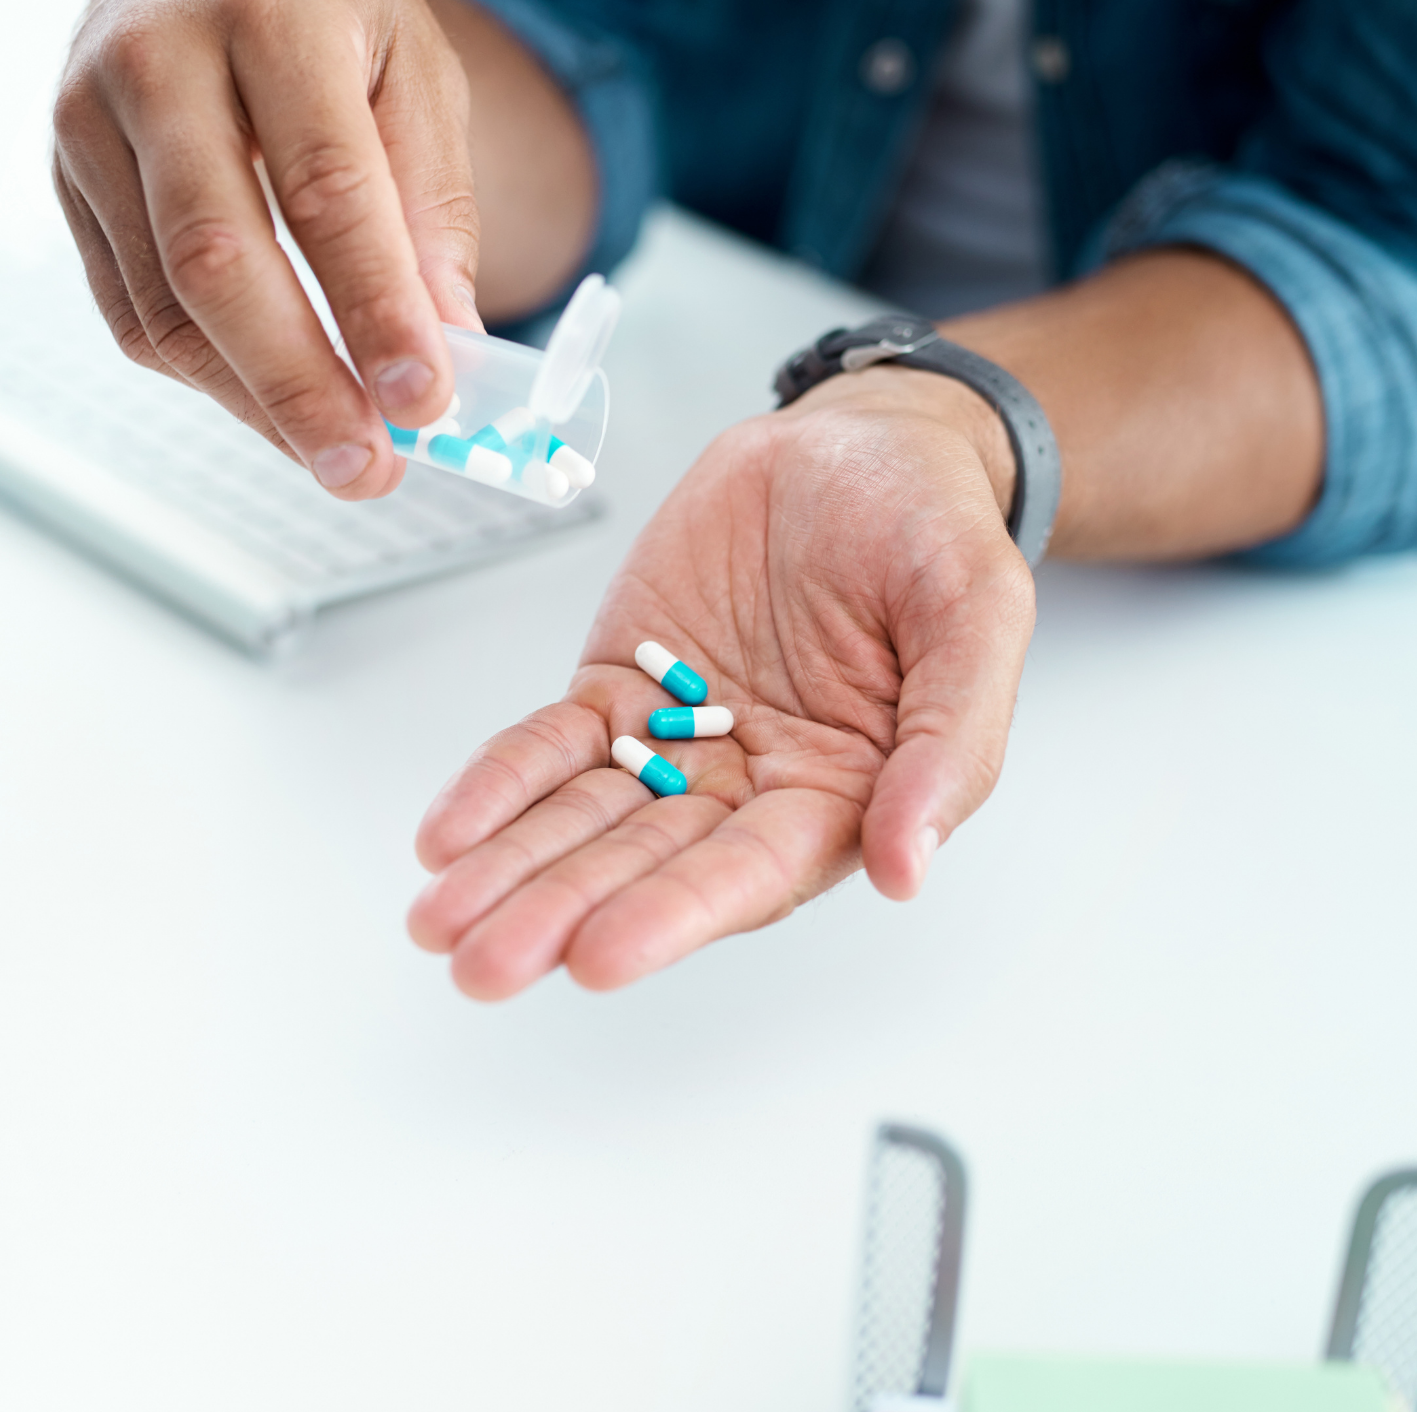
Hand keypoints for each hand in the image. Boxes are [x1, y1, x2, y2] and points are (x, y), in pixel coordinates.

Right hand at [51, 0, 480, 498]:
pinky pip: (133, 313)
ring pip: (163, 307)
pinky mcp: (67, 180)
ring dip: (254, 404)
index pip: (324, 189)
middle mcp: (158, 63)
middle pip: (217, 261)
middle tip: (366, 464)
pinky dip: (208, 377)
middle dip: (299, 386)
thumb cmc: (320, 12)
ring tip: (334, 453)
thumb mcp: (410, 70)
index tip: (423, 397)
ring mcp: (91, 123)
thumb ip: (431, 203)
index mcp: (267, 15)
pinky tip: (271, 401)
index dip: (375, 309)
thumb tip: (444, 340)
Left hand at [407, 370, 1036, 998]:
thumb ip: (951, 743)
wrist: (859, 443)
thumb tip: (904, 868)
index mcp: (845, 796)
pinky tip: (447, 835)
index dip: (673, 914)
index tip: (599, 957)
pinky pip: (549, 747)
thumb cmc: (931, 529)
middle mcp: (751, 789)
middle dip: (562, 912)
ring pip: (582, 820)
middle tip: (485, 962)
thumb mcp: (979, 615)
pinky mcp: (618, 691)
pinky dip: (496, 788)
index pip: (749, 872)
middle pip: (644, 864)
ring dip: (510, 872)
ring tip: (438, 921)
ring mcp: (675, 743)